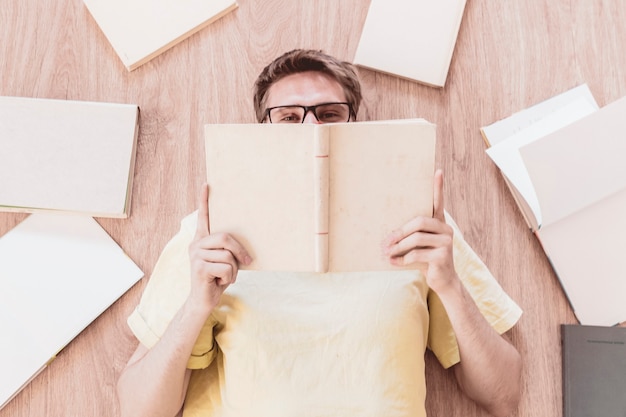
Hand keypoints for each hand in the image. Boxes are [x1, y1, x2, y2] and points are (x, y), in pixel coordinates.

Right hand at [188, 184, 251, 309]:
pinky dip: (229, 278)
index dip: (204, 201)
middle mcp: (196, 245)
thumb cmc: (217, 279)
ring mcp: (195, 256)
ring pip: (228, 256)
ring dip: (234, 270)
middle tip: (248, 262)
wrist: (203, 301)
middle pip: (226, 237)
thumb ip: (228, 249)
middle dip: (240, 251)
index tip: (207, 184)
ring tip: (224, 277)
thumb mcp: (225, 261)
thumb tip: (246, 245)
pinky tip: (219, 282)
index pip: (203, 218)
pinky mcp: (198, 267)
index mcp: (201, 240)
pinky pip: (226, 267)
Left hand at [383, 169, 457, 291]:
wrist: (443, 282)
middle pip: (419, 222)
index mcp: (439, 224)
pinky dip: (402, 259)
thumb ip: (409, 236)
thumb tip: (387, 235)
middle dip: (399, 231)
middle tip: (385, 241)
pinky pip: (416, 254)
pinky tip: (394, 262)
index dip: (438, 188)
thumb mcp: (417, 246)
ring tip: (386, 253)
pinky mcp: (443, 256)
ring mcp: (447, 243)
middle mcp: (446, 230)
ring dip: (398, 247)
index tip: (438, 171)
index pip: (439, 202)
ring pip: (416, 238)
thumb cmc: (426, 260)